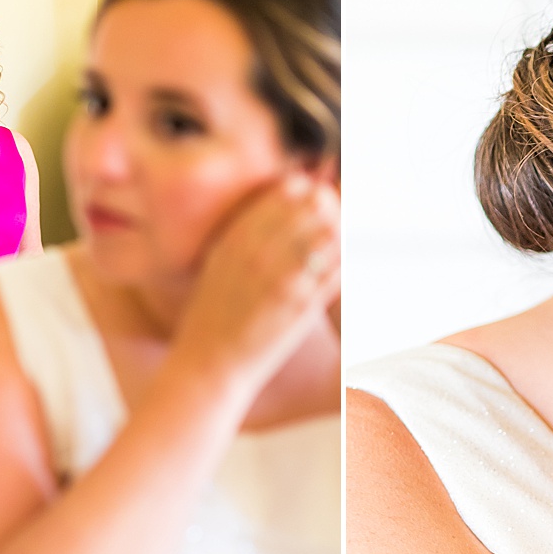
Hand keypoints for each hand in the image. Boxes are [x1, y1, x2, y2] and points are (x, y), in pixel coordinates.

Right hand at [170, 171, 341, 398]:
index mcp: (239, 235)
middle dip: (330, 207)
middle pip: (314, 207)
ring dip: (341, 234)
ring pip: (331, 235)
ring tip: (343, 239)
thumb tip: (273, 208)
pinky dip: (344, 265)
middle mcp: (261, 250)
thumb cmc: (211, 315)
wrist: (208, 363)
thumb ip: (245, 233)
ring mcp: (283, 277)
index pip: (288, 191)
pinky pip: (337, 272)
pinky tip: (344, 266)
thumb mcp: (218, 262)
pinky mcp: (302, 305)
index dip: (307, 191)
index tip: (314, 198)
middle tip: (336, 216)